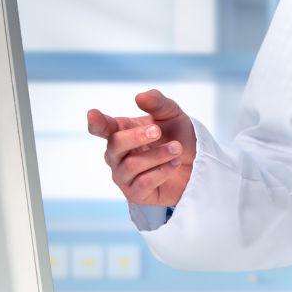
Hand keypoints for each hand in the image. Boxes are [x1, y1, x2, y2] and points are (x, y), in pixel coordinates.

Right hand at [87, 89, 196, 206]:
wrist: (198, 162)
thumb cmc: (178, 136)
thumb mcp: (172, 114)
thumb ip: (157, 103)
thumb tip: (139, 96)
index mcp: (121, 131)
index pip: (101, 127)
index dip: (96, 122)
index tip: (92, 113)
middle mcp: (117, 155)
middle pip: (115, 144)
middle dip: (137, 136)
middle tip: (158, 131)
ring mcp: (124, 176)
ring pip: (131, 165)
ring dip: (157, 155)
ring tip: (177, 148)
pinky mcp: (135, 194)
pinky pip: (143, 184)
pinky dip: (162, 171)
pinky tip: (175, 164)